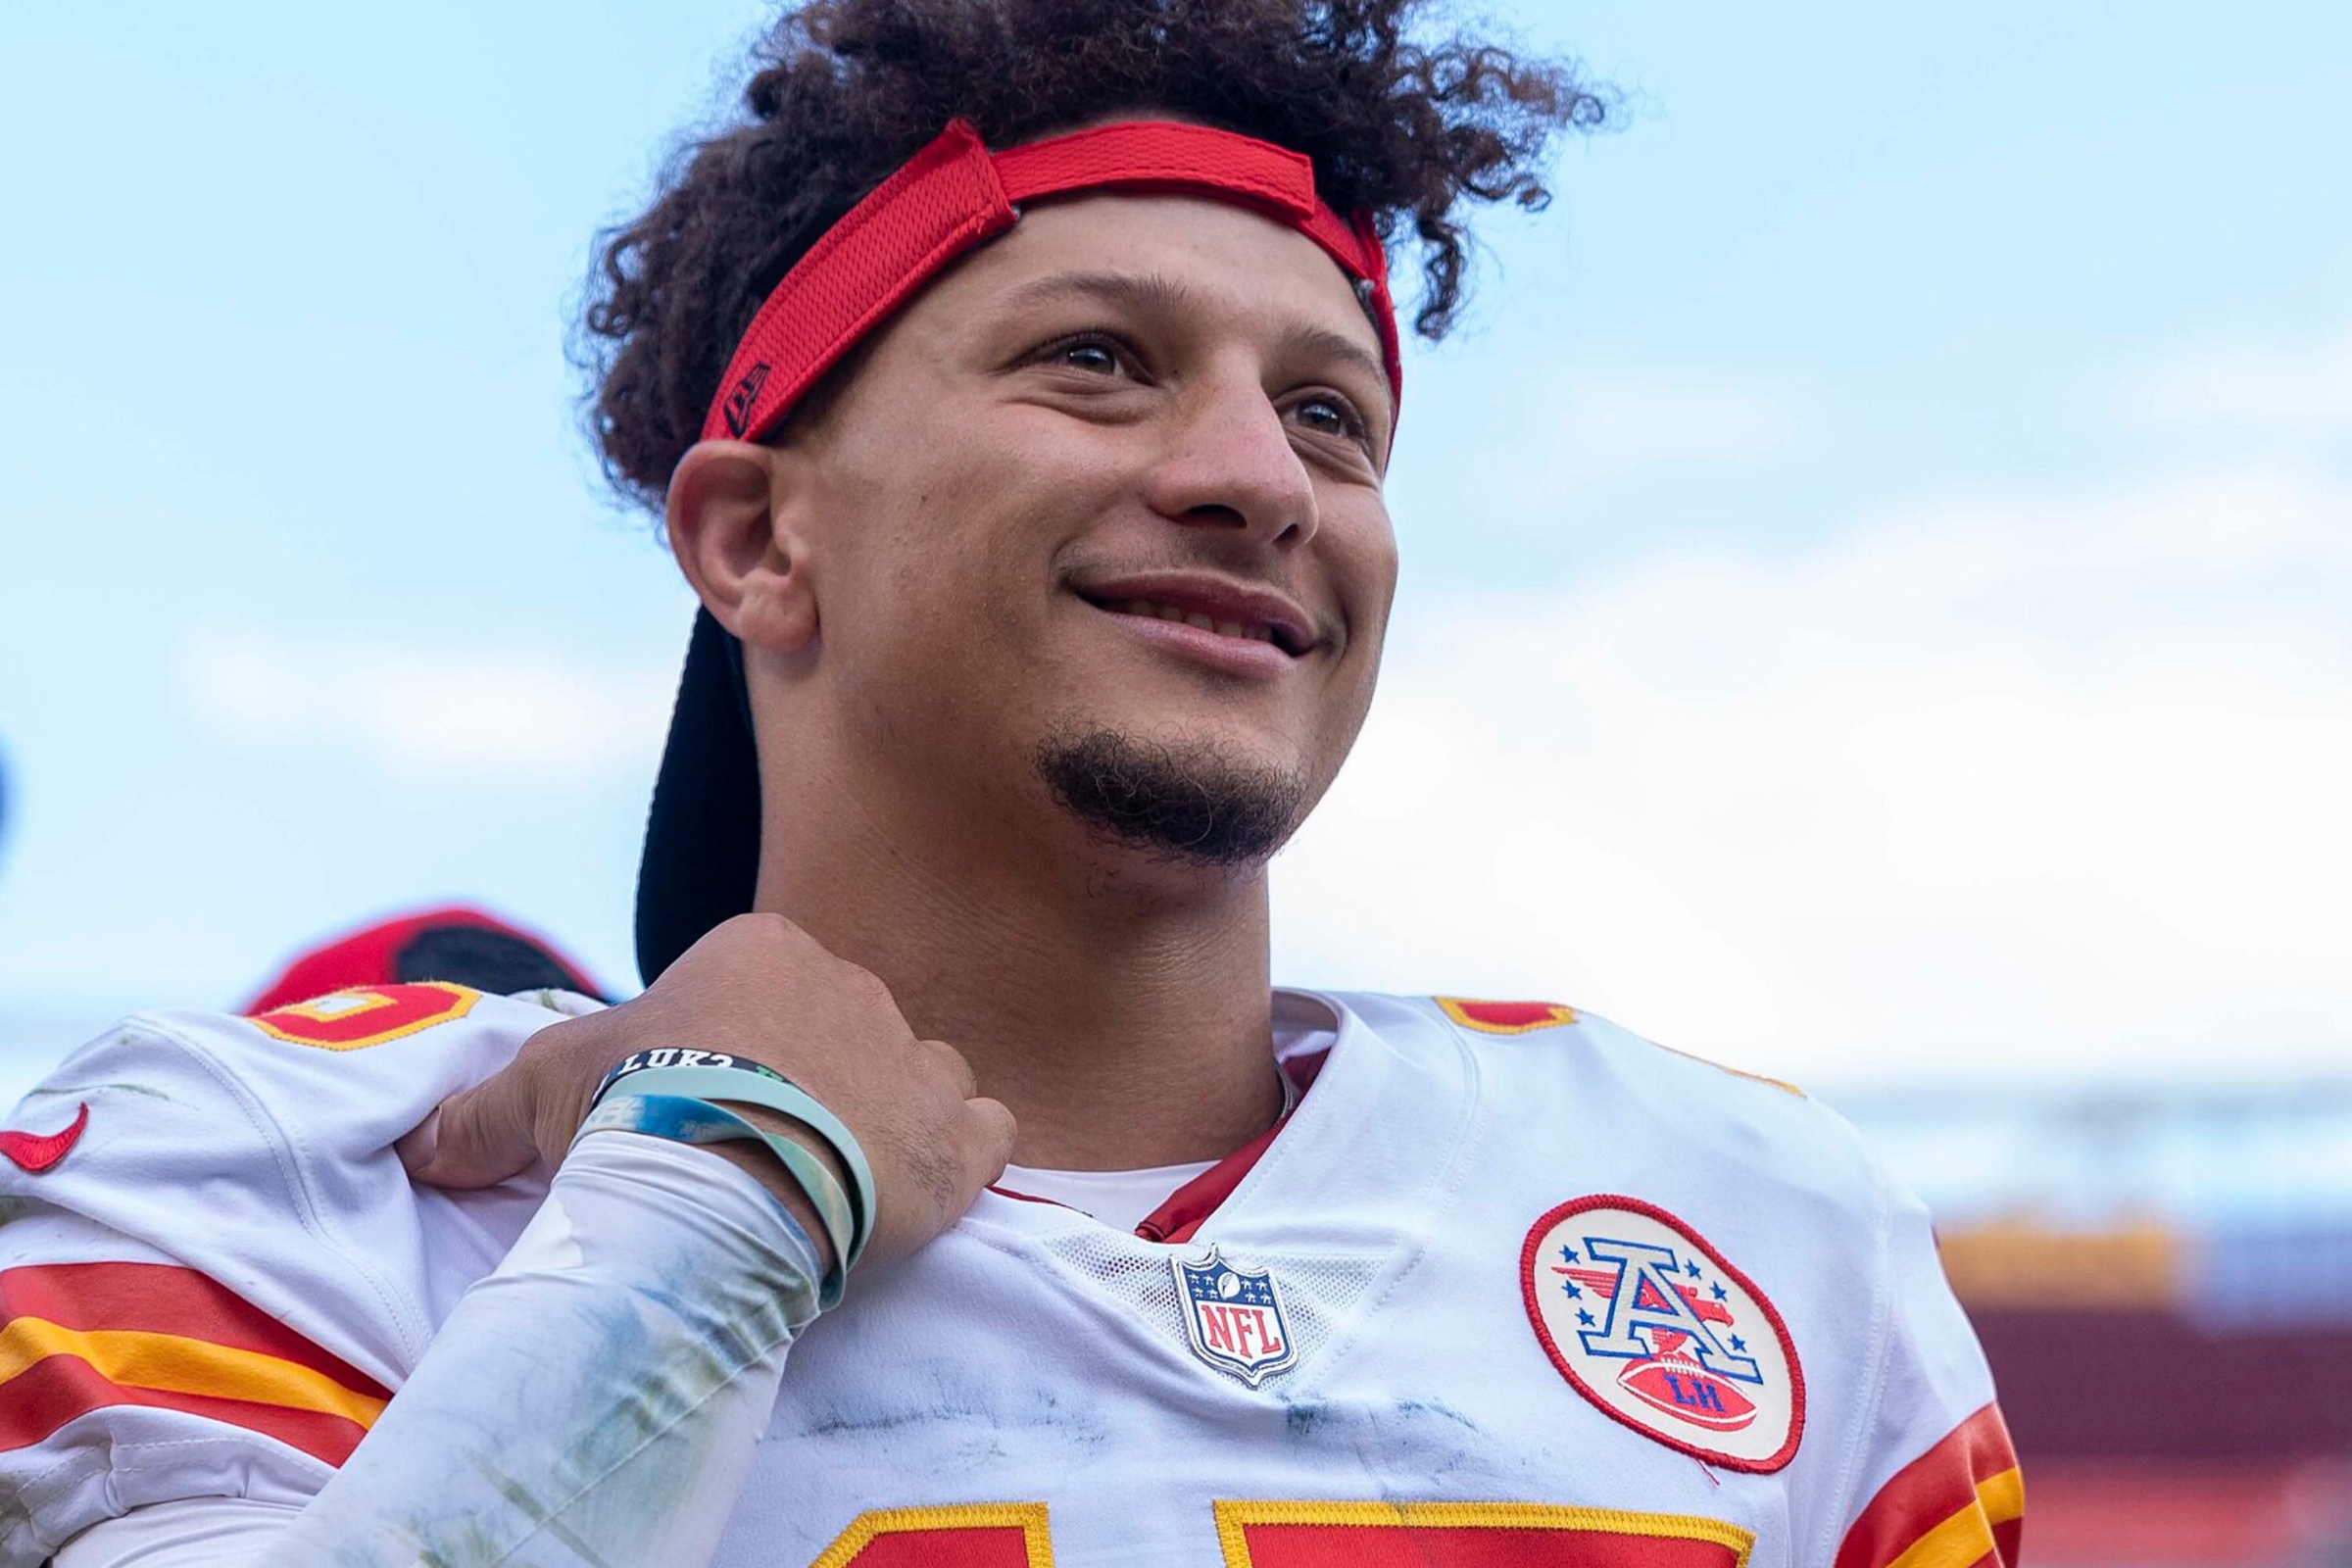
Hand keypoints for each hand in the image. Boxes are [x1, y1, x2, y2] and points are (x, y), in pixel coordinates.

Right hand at [398, 913, 1015, 1276]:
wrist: (738, 1181)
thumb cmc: (640, 1113)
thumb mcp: (541, 1093)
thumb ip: (483, 1112)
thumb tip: (420, 1144)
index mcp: (765, 951)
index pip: (759, 997)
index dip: (729, 1060)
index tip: (700, 1118)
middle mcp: (855, 986)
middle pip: (837, 1035)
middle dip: (811, 1088)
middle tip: (764, 1161)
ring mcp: (919, 1059)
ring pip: (917, 1076)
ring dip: (890, 1118)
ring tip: (837, 1182)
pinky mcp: (966, 1135)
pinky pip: (986, 1131)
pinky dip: (962, 1157)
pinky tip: (919, 1192)